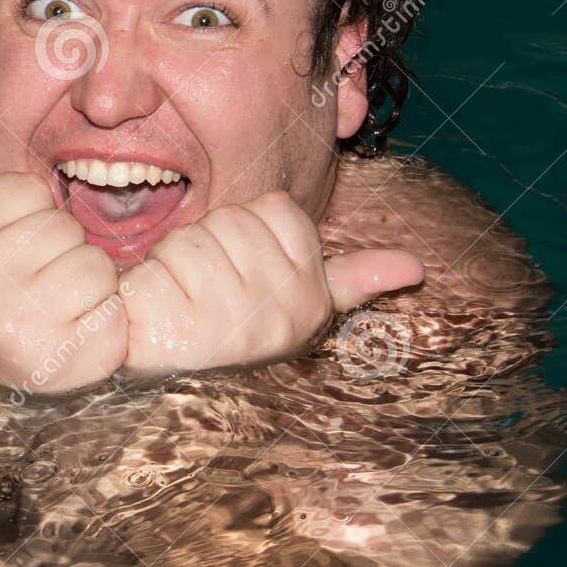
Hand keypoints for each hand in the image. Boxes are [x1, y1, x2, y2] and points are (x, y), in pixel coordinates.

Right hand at [0, 137, 126, 392]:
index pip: (25, 189)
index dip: (27, 218)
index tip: (7, 254)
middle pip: (63, 225)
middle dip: (59, 253)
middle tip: (33, 290)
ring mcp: (18, 323)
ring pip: (94, 262)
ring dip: (87, 288)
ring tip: (54, 313)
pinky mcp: (65, 356)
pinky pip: (115, 305)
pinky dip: (106, 320)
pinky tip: (74, 338)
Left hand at [119, 189, 423, 373]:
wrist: (150, 357)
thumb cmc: (220, 321)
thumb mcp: (291, 297)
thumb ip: (352, 279)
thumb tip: (416, 266)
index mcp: (312, 304)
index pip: (279, 209)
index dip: (247, 230)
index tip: (243, 273)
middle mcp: (284, 317)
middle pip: (236, 219)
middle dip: (208, 242)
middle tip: (201, 286)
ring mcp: (239, 323)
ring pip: (200, 236)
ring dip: (175, 257)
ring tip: (180, 297)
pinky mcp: (190, 326)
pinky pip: (170, 256)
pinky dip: (153, 273)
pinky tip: (159, 306)